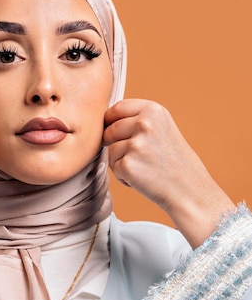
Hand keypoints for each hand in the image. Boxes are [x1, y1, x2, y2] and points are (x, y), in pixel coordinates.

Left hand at [103, 99, 234, 246]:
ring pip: (111, 151)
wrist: (191, 191)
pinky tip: (144, 179)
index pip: (118, 108)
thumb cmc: (176, 162)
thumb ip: (139, 119)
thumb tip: (107, 118)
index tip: (111, 129)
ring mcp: (135, 144)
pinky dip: (124, 177)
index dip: (110, 120)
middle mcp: (144, 123)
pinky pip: (114, 168)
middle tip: (137, 156)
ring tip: (146, 168)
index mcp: (153, 110)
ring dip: (122, 162)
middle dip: (114, 144)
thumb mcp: (163, 128)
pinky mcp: (128, 165)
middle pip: (110, 130)